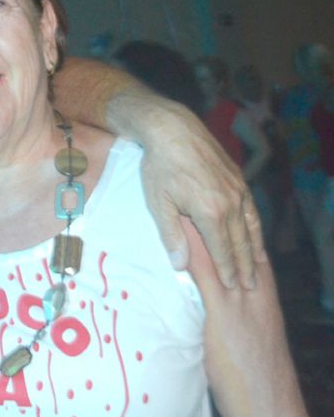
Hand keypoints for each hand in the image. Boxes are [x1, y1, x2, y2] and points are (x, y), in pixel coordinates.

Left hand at [140, 103, 265, 288]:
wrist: (172, 130)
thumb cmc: (160, 167)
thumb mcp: (159, 204)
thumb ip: (171, 236)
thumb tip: (181, 266)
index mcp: (210, 212)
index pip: (222, 249)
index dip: (227, 269)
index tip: (232, 286)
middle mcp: (230, 203)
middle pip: (240, 241)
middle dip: (245, 265)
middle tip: (250, 286)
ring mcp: (238, 189)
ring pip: (250, 225)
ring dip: (254, 248)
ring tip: (258, 266)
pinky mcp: (238, 178)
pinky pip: (251, 208)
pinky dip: (255, 224)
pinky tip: (255, 232)